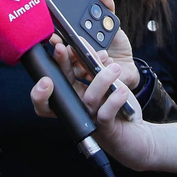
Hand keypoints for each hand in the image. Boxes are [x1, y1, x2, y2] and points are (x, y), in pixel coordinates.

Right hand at [30, 59, 157, 170]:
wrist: (136, 133)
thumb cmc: (118, 106)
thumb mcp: (105, 81)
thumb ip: (93, 65)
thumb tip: (82, 43)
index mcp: (72, 97)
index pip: (49, 92)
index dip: (40, 85)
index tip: (47, 61)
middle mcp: (77, 109)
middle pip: (61, 90)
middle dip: (61, 66)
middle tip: (61, 48)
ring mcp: (90, 120)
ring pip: (89, 98)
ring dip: (102, 79)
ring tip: (115, 68)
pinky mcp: (106, 129)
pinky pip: (105, 113)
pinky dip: (115, 99)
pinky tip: (123, 90)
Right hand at [51, 0, 138, 91]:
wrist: (130, 68)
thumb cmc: (116, 48)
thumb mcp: (113, 27)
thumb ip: (107, 10)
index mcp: (76, 46)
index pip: (60, 43)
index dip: (55, 40)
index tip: (53, 36)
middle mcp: (75, 61)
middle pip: (63, 58)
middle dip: (61, 52)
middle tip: (61, 45)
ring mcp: (83, 75)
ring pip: (74, 71)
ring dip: (79, 61)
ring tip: (95, 52)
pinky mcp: (95, 86)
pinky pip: (93, 80)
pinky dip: (99, 69)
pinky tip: (106, 59)